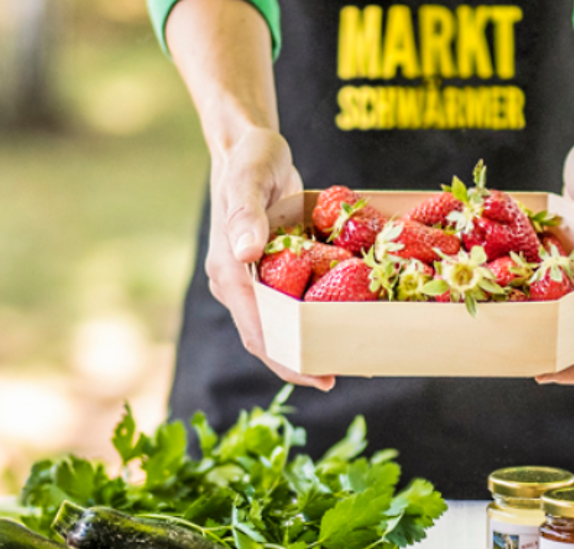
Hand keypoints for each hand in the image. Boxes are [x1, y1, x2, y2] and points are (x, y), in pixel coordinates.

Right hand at [205, 128, 332, 390]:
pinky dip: (312, 313)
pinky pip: (289, 299)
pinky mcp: (269, 268)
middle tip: (337, 376)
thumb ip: (246, 214)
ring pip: (279, 322)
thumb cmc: (250, 159)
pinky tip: (340, 318)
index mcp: (229, 272)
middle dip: (299, 361)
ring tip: (344, 357)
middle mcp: (237, 282)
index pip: (257, 331)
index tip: (319, 378)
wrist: (247, 145)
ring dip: (307, 341)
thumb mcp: (250, 180)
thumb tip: (246, 252)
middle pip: (267, 336)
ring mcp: (252, 277)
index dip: (287, 359)